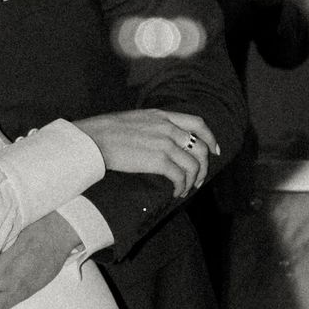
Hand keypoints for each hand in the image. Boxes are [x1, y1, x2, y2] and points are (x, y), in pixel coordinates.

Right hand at [73, 106, 216, 197]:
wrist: (94, 139)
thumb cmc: (107, 132)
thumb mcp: (135, 119)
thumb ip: (153, 125)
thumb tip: (161, 139)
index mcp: (162, 116)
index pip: (198, 123)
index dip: (211, 138)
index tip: (215, 151)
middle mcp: (167, 127)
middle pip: (200, 147)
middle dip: (204, 166)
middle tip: (199, 179)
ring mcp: (164, 143)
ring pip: (193, 164)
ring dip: (193, 181)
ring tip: (185, 189)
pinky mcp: (158, 160)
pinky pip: (180, 176)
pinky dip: (181, 187)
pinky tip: (174, 192)